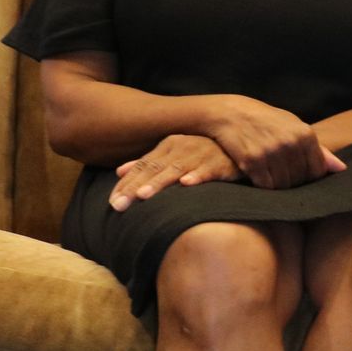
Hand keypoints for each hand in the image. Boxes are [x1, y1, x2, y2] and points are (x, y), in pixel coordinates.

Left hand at [110, 134, 241, 210]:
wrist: (240, 145)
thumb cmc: (203, 152)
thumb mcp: (173, 153)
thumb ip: (148, 162)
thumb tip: (119, 172)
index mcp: (168, 145)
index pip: (142, 166)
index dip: (126, 184)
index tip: (111, 203)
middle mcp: (181, 147)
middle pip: (153, 169)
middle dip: (135, 188)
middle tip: (119, 205)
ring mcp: (201, 154)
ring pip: (176, 170)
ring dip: (160, 182)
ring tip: (144, 195)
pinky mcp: (221, 163)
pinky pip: (208, 170)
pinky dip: (198, 176)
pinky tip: (187, 183)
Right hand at [201, 96, 343, 188]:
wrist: (231, 113)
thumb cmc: (268, 121)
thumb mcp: (295, 127)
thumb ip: (319, 150)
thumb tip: (341, 169)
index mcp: (305, 134)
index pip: (317, 171)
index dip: (309, 177)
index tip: (299, 174)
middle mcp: (290, 143)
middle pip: (300, 180)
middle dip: (293, 182)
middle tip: (282, 174)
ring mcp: (271, 152)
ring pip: (284, 185)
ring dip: (278, 186)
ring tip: (271, 174)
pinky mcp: (252, 161)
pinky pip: (266, 186)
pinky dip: (264, 186)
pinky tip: (259, 176)